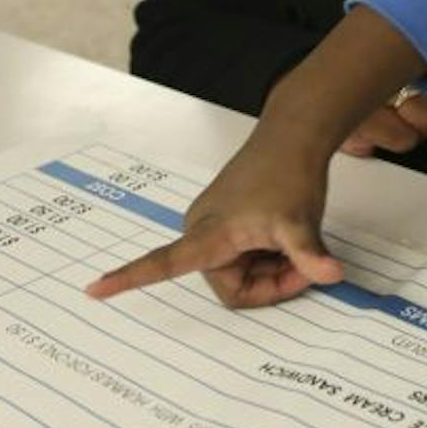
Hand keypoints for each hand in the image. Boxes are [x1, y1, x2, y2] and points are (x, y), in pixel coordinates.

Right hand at [84, 131, 343, 307]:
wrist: (293, 138)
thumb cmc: (289, 175)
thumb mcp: (301, 221)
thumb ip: (310, 256)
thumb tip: (332, 275)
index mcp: (210, 234)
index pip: (163, 263)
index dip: (129, 279)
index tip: (94, 289)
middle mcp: (203, 231)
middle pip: (232, 286)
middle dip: (268, 281)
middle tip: (302, 263)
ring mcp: (214, 227)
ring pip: (241, 274)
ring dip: (269, 268)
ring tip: (291, 241)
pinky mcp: (225, 223)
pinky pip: (243, 259)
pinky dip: (267, 256)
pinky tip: (283, 236)